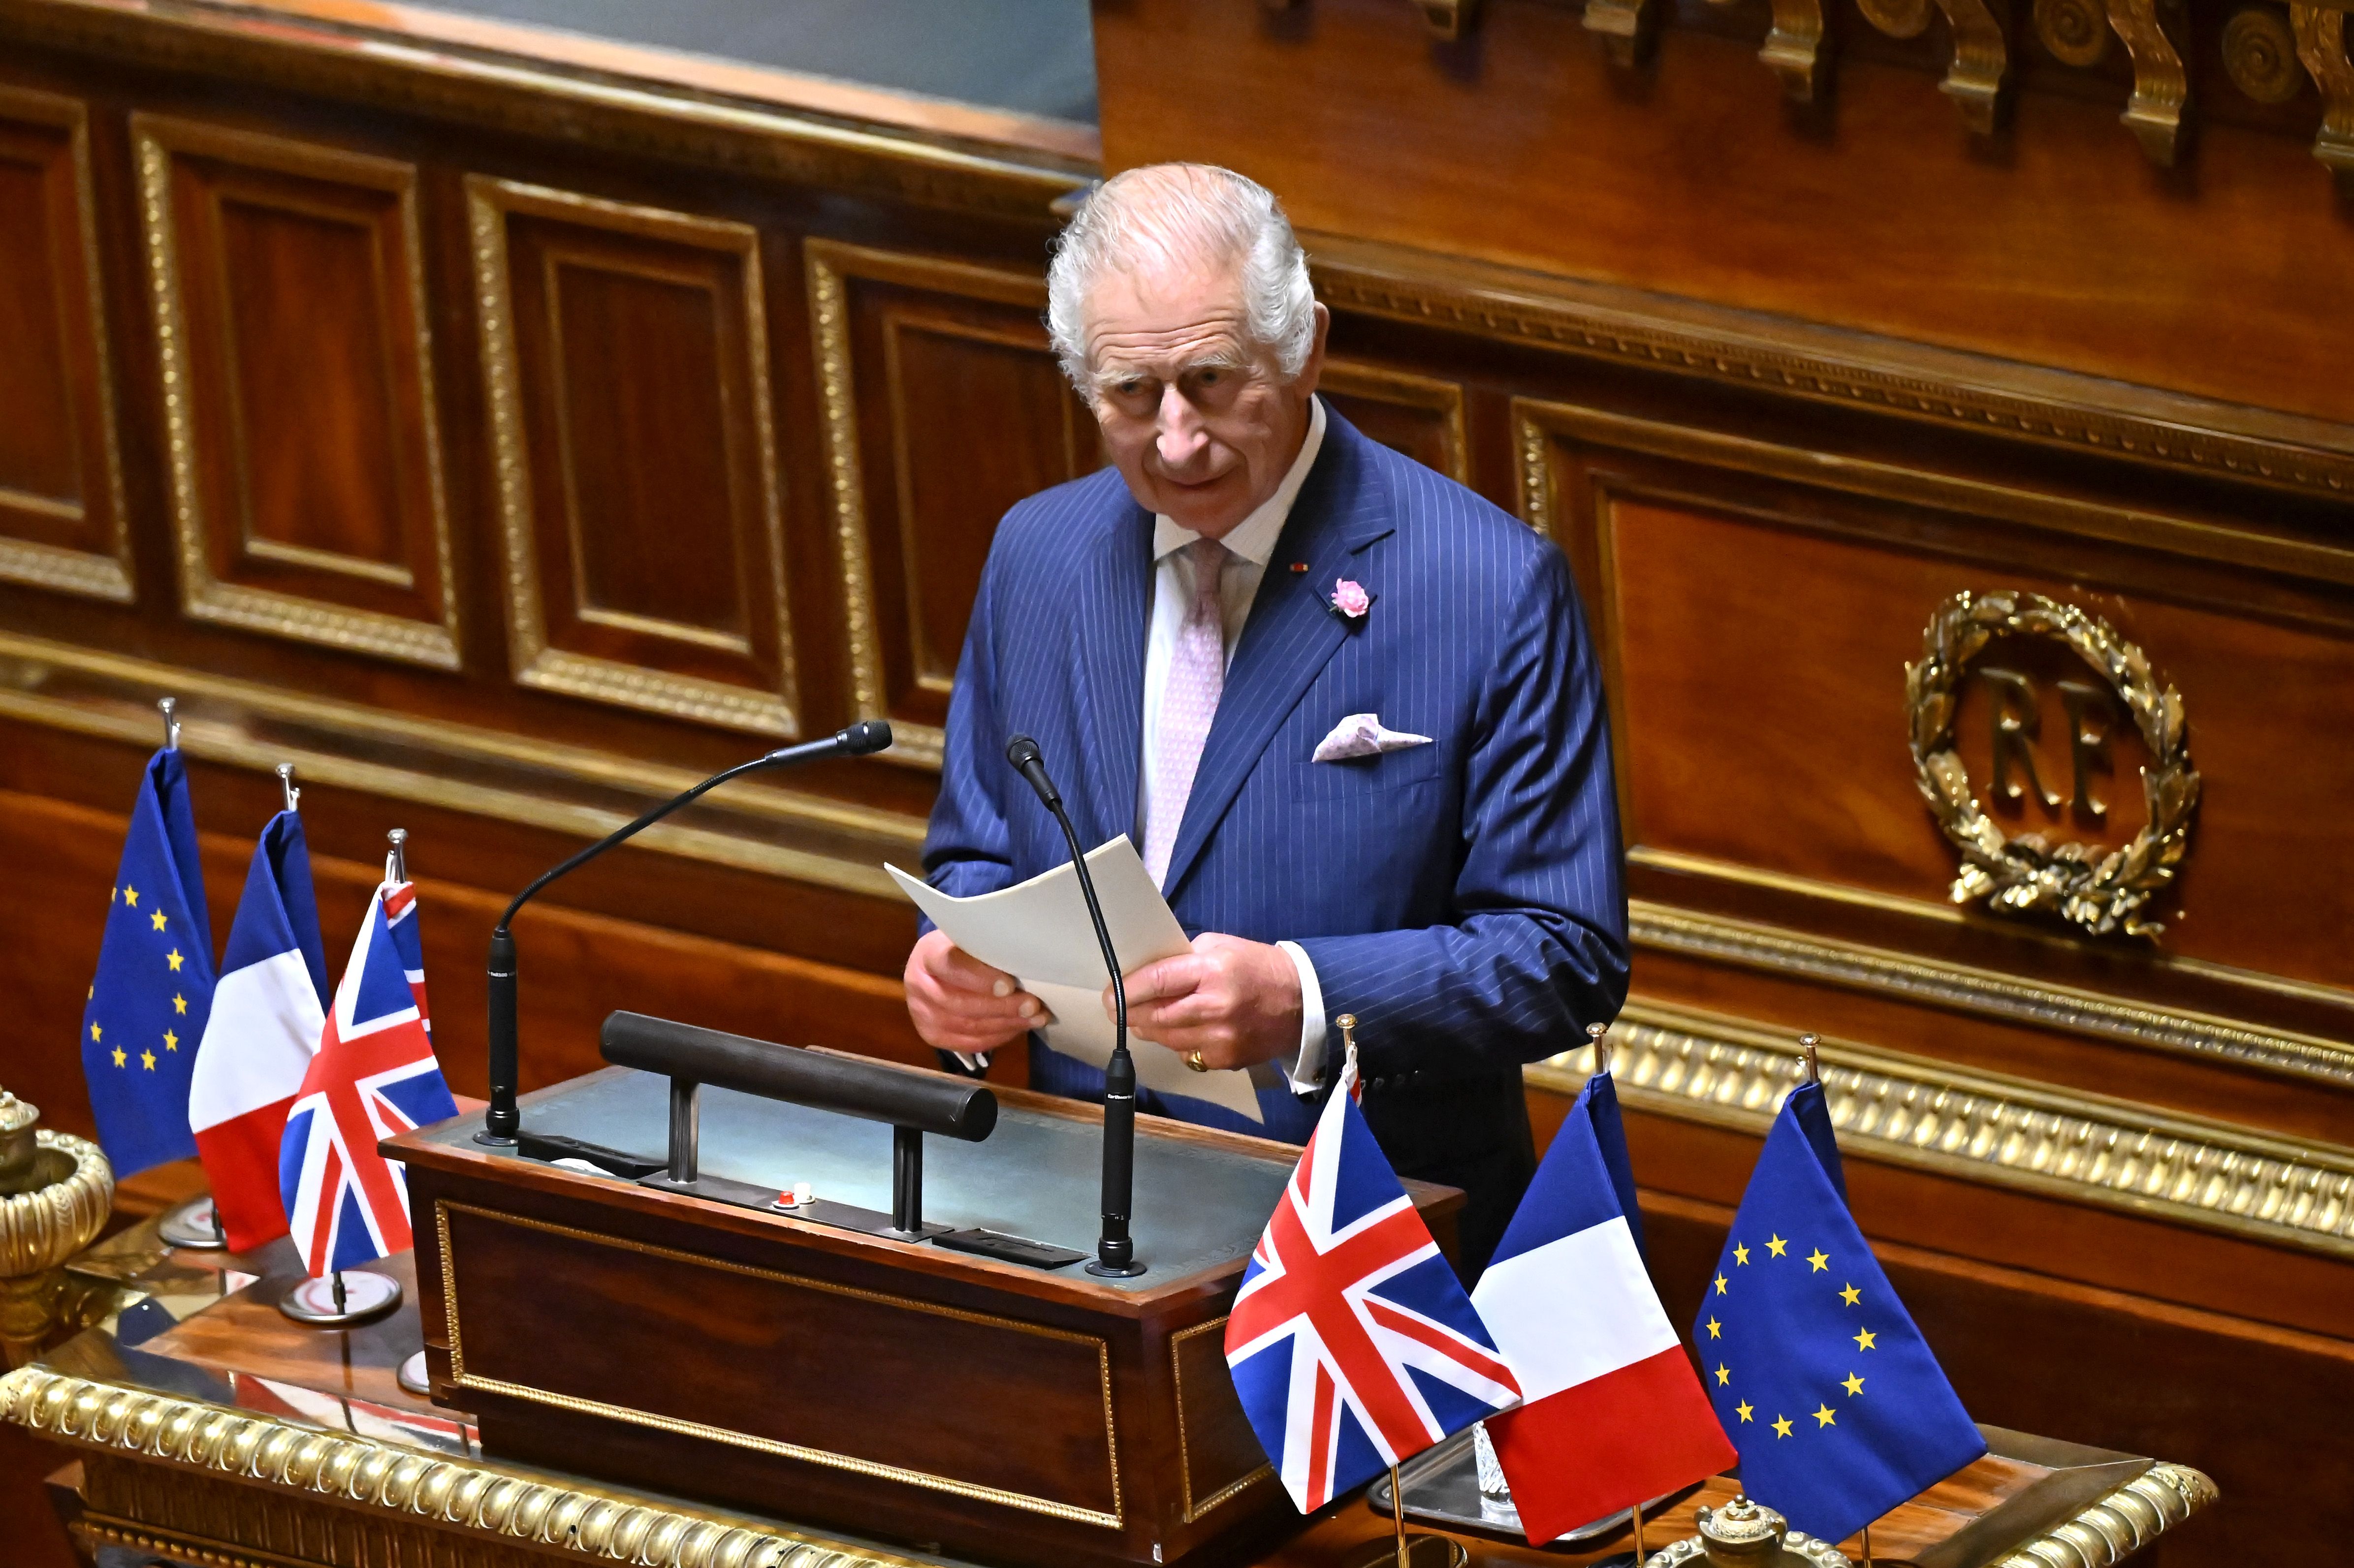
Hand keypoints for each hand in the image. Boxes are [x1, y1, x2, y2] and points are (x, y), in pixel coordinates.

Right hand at [904, 929, 1050, 1055]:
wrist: (936, 969)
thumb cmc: (962, 949)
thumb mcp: (970, 939)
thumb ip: (988, 948)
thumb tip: (1025, 961)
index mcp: (927, 954)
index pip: (950, 965)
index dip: (980, 977)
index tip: (1010, 984)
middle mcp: (918, 985)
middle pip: (960, 1003)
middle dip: (1001, 1007)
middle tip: (1032, 1005)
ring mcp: (922, 1014)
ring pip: (967, 1026)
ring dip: (1006, 1024)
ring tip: (1035, 1018)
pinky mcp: (932, 1035)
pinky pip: (969, 1043)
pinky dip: (998, 1037)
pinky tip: (1018, 1028)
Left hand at [1112, 932, 1301, 1071]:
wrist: (1303, 1001)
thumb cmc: (1257, 967)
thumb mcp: (1220, 946)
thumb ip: (1182, 959)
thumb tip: (1144, 972)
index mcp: (1213, 972)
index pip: (1157, 982)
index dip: (1127, 989)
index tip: (1110, 992)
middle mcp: (1214, 1008)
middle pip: (1154, 1017)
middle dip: (1129, 1012)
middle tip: (1116, 1006)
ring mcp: (1219, 1039)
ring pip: (1164, 1039)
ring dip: (1149, 1027)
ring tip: (1148, 1014)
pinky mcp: (1224, 1060)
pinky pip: (1186, 1053)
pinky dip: (1177, 1041)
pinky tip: (1185, 1028)